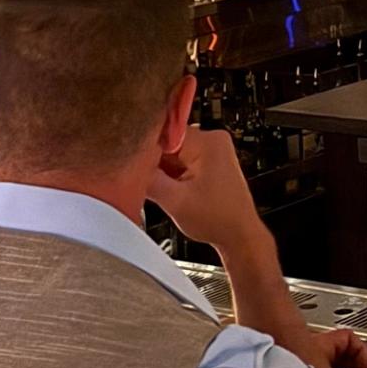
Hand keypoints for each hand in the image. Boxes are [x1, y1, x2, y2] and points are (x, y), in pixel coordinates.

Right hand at [148, 128, 269, 258]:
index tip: (137, 166)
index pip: (163, 132)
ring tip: (171, 191)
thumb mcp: (174, 201)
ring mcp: (212, 149)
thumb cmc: (220, 220)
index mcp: (208, 142)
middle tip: (155, 185)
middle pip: (166, 141)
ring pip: (171, 152)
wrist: (238, 235)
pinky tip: (176, 190)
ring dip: (164, 171)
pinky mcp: (209, 161)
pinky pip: (180, 160)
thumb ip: (148, 179)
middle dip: (155, 163)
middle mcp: (212, 140)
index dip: (146, 151)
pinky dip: (173, 175)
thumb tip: (128, 165)